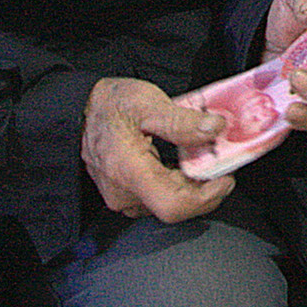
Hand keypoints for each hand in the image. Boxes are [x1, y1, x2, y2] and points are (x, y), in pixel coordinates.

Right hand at [83, 76, 233, 222]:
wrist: (81, 110)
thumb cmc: (108, 105)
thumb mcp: (147, 101)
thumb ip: (182, 120)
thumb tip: (215, 129)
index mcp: (129, 170)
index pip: (174, 204)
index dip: (206, 197)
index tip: (225, 179)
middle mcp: (124, 192)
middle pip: (176, 205)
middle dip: (205, 185)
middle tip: (218, 159)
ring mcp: (122, 198)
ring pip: (169, 203)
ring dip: (192, 184)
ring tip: (201, 156)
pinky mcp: (125, 196)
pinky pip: (158, 198)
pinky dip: (177, 183)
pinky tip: (184, 163)